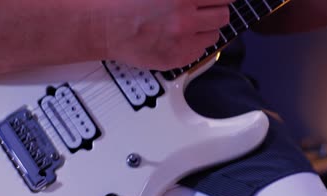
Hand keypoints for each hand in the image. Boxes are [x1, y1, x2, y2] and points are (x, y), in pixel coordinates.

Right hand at [105, 0, 232, 70]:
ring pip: (214, 36)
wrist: (103, 25)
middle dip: (216, 10)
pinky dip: (194, 44)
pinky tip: (179, 37)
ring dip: (206, 29)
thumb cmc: (123, 1)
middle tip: (205, 9)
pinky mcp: (176, 59)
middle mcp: (186, 17)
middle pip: (223, 15)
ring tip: (190, 24)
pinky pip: (199, 52)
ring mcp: (182, 41)